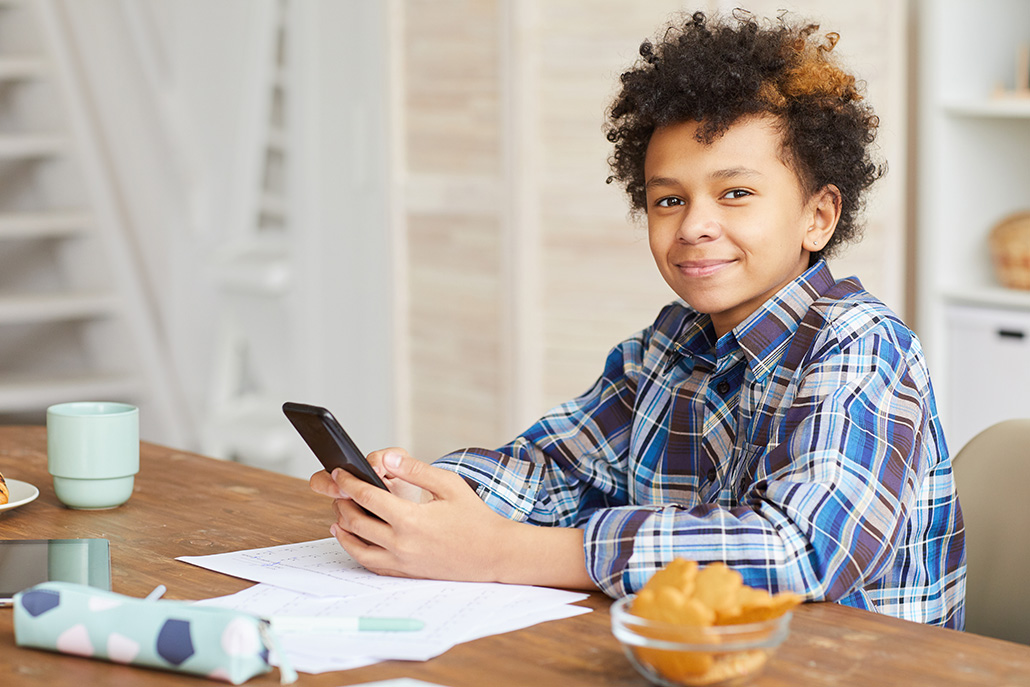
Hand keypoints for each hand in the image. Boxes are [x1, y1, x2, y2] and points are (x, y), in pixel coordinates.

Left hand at [311, 451, 595, 588]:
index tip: (340, 473)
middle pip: (355, 521)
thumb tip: (385, 458)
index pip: (366, 497)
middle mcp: (401, 543)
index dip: (348, 482)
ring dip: (342, 528)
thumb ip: (414, 470)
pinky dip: (356, 550)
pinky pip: (370, 563)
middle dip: (341, 502)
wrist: (493, 553)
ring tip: (339, 513)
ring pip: (356, 546)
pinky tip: (352, 538)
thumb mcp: (449, 484)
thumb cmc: (474, 517)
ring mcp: (401, 561)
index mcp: (410, 518)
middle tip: (338, 489)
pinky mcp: (405, 573)